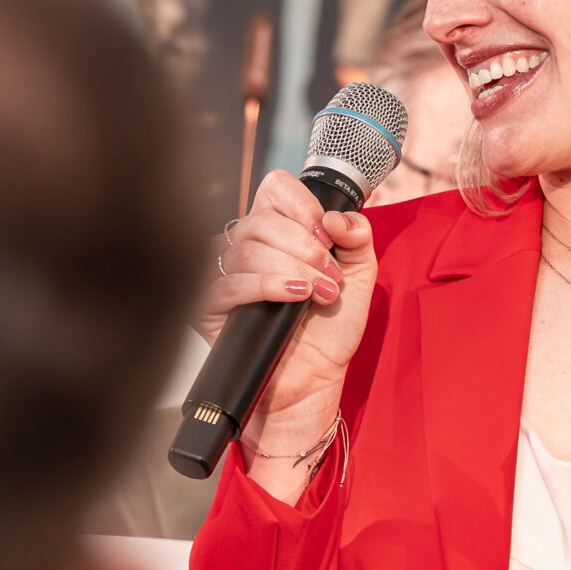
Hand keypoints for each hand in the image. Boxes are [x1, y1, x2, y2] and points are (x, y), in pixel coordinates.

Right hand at [202, 171, 378, 499]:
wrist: (314, 381)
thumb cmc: (329, 331)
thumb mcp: (359, 275)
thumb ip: (358, 236)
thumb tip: (336, 216)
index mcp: (278, 231)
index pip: (274, 188)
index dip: (301, 204)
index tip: (327, 234)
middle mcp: (247, 248)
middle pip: (260, 219)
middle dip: (304, 245)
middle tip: (330, 275)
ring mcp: (225, 276)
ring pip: (246, 248)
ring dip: (293, 268)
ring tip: (320, 293)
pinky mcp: (211, 308)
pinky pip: (228, 284)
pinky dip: (267, 285)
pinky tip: (295, 296)